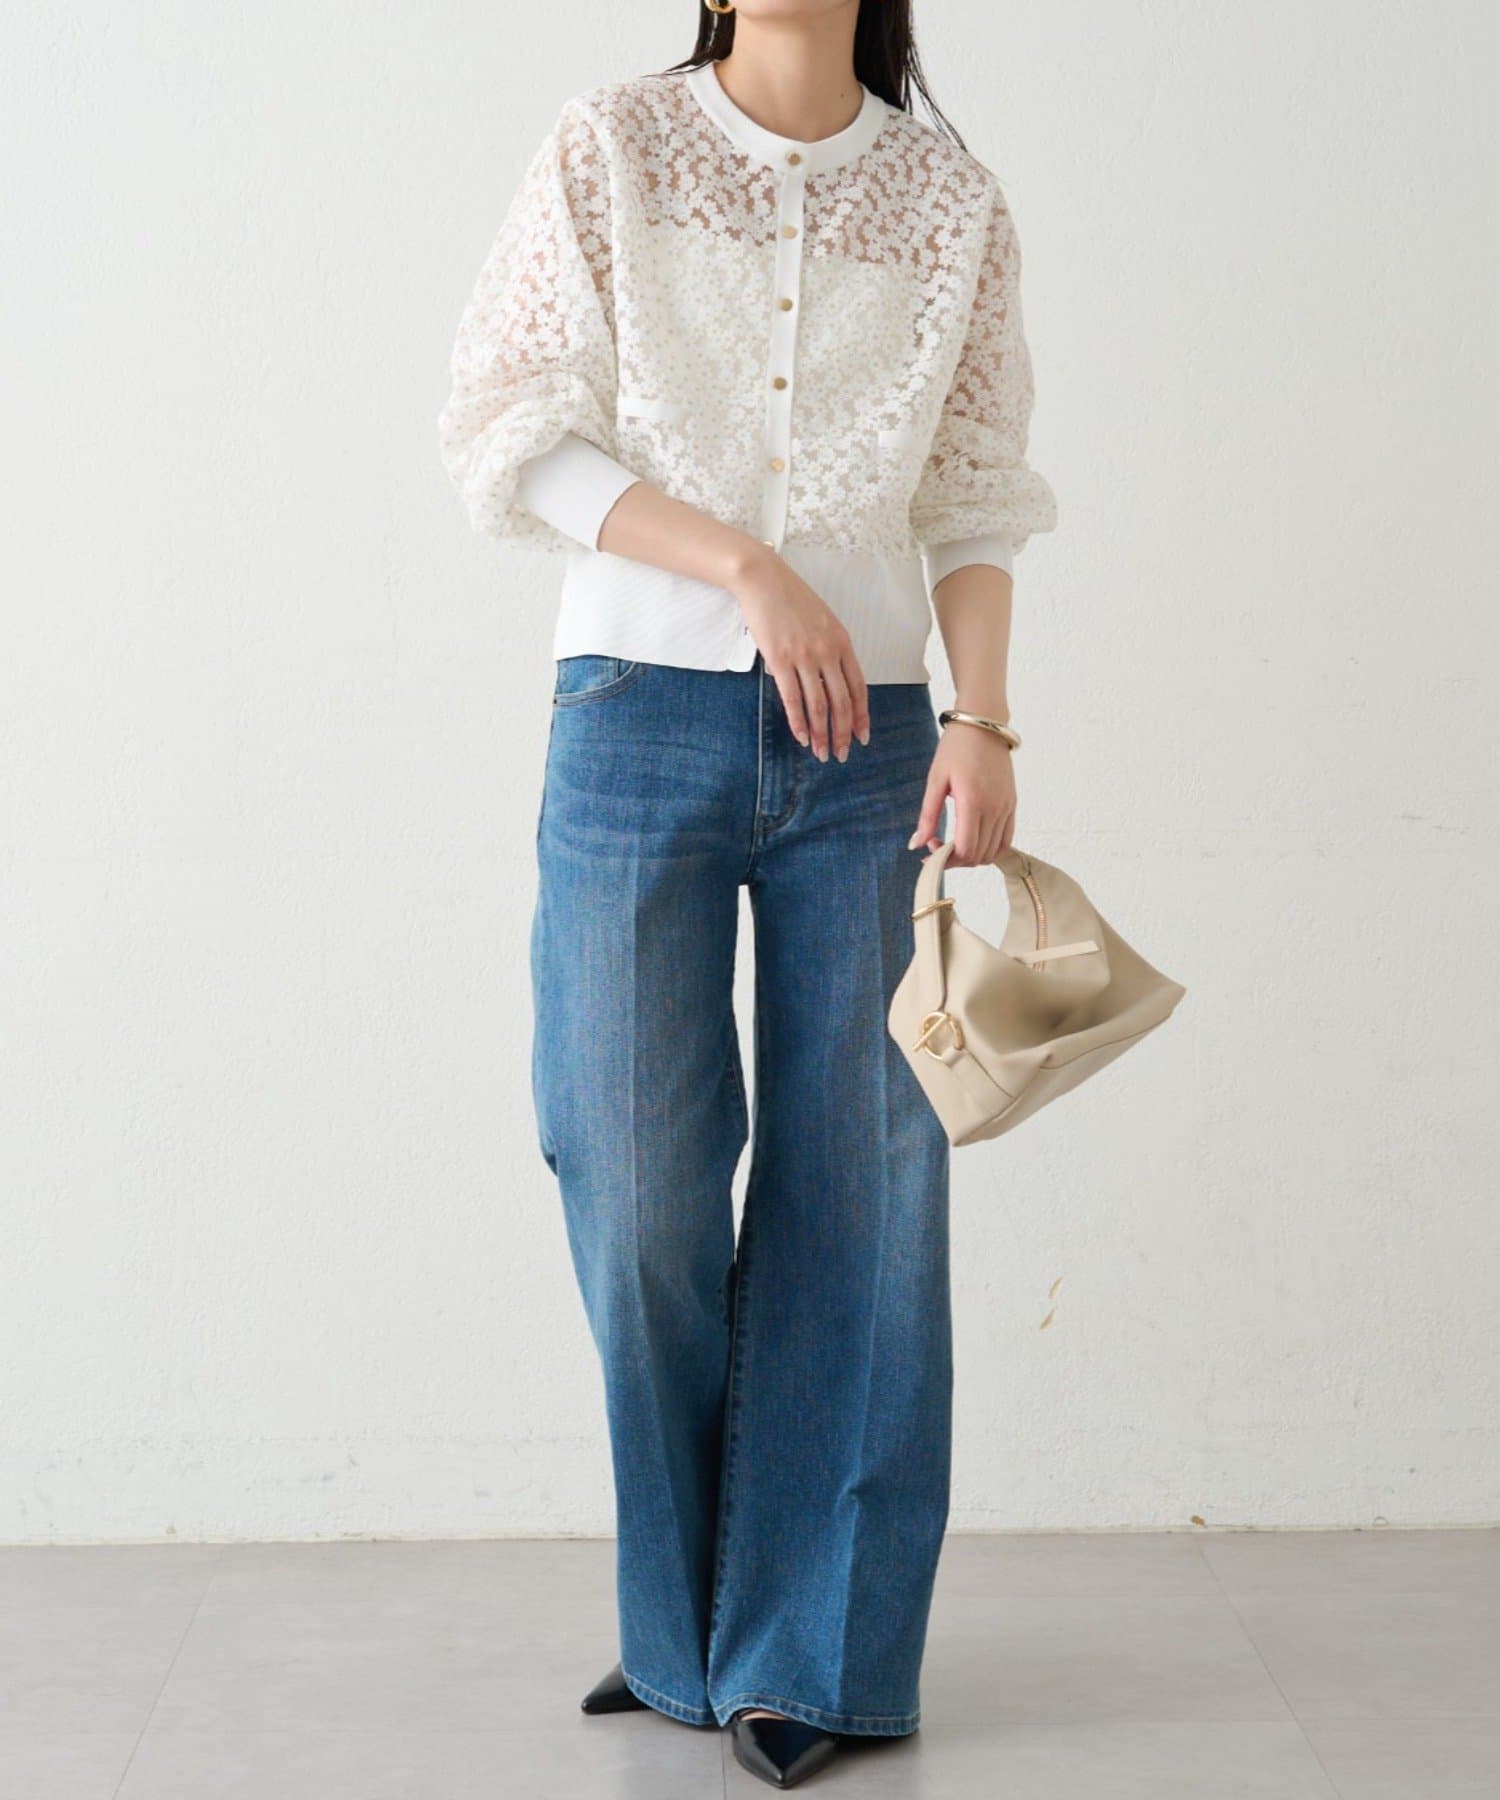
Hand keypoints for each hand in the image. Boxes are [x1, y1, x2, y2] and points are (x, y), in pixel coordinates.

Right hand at [726, 545, 869, 761]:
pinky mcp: (780, 660)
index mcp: (842, 642)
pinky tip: (802, 737)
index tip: (862, 736)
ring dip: (821, 734)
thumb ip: (830, 647)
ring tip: (821, 753)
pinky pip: (793, 698)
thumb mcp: (822, 620)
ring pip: (819, 705)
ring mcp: (804, 656)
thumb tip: (830, 678)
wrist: (763, 580)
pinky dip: (799, 722)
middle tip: (841, 754)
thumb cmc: (790, 599)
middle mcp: (827, 651)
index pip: (858, 687)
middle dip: (842, 733)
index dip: (861, 716)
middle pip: (841, 702)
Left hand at [909, 722, 1016, 865]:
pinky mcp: (1012, 804)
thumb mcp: (936, 779)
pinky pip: (1006, 839)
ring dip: (974, 857)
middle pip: (979, 855)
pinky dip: (990, 848)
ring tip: (955, 845)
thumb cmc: (956, 748)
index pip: (965, 849)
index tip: (931, 851)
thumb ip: (928, 815)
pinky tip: (973, 840)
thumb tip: (916, 844)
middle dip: (957, 861)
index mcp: (972, 801)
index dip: (947, 860)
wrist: (984, 724)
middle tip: (939, 848)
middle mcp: (994, 808)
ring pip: (994, 851)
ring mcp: (1006, 807)